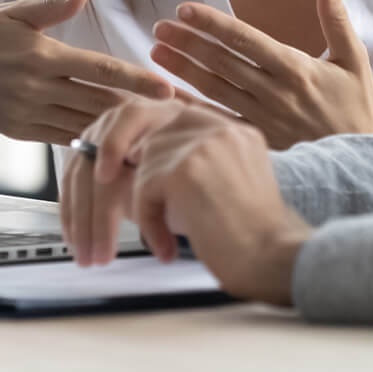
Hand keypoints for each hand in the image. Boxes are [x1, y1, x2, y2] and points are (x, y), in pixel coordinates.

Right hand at [0, 0, 174, 143]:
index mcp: (43, 55)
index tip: (169, 90)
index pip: (101, 69)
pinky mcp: (19, 132)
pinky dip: (90, 144)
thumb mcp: (13, 11)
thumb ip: (52, 5)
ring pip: (84, 125)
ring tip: (156, 139)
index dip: (137, 80)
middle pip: (100, 102)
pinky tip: (117, 149)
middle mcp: (37, 88)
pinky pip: (62, 139)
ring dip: (120, 133)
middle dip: (141, 112)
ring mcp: (27, 114)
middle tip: (178, 120)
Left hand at [59, 97, 309, 304]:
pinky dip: (149, 225)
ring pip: (138, 163)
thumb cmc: (247, 238)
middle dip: (107, 152)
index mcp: (225, 125)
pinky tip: (167, 249)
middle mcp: (216, 124)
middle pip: (136, 117)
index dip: (126, 134)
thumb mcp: (216, 185)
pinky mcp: (188, 167)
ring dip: (136, 206)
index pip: (160, 110)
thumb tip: (128, 164)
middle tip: (97, 183)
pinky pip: (142, 191)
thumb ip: (181, 163)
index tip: (108, 163)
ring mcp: (204, 141)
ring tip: (158, 240)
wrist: (275, 261)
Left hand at [149, 0, 372, 148]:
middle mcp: (275, 93)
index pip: (246, 39)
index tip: (185, 9)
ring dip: (183, 70)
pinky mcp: (257, 140)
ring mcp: (263, 119)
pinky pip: (217, 122)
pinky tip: (168, 96)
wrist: (362, 162)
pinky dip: (191, 109)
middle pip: (222, 62)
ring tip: (156, 51)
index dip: (213, 23)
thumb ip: (336, 20)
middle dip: (188, 42)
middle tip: (159, 26)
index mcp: (296, 68)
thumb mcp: (355, 60)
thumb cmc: (357, 107)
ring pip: (215, 89)